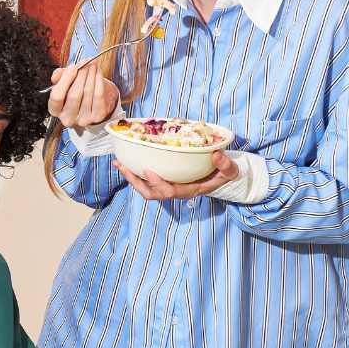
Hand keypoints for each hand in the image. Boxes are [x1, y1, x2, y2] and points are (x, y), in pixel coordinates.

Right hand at [48, 62, 119, 127]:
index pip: (57, 96)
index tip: (73, 67)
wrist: (92, 99)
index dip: (65, 80)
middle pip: (74, 95)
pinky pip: (98, 96)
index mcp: (55, 109)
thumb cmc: (76, 90)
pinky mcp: (97, 117)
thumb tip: (57, 75)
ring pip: (87, 93)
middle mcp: (67, 118)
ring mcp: (83, 119)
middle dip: (81, 75)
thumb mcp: (64, 82)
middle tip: (85, 63)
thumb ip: (59, 76)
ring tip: (92, 65)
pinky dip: (99, 81)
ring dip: (91, 75)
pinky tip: (98, 73)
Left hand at [114, 150, 238, 201]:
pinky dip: (135, 174)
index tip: (147, 170)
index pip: (170, 191)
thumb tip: (216, 154)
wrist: (222, 178)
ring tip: (118, 164)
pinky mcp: (165, 182)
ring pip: (146, 189)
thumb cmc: (224, 174)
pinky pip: (146, 182)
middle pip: (152, 193)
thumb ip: (225, 164)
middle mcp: (177, 191)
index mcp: (190, 190)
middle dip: (136, 182)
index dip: (158, 183)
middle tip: (123, 167)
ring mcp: (169, 187)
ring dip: (131, 178)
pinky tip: (126, 162)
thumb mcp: (229, 170)